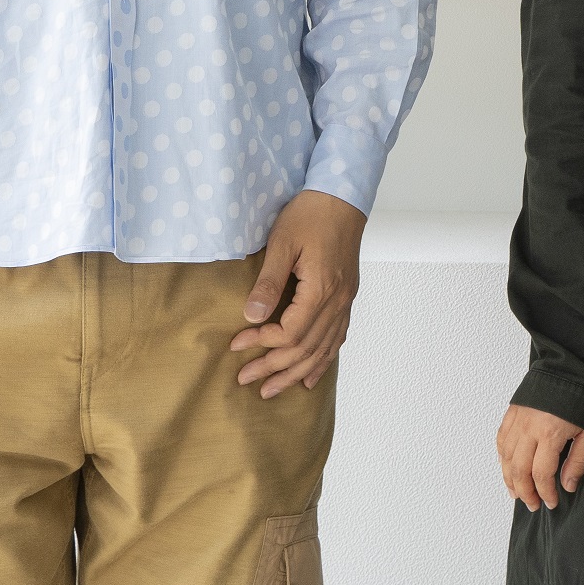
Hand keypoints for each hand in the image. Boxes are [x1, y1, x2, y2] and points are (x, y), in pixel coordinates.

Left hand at [231, 189, 366, 395]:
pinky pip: (338, 337)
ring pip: (323, 349)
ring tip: (274, 389)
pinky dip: (323, 360)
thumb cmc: (311, 213)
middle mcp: (337, 301)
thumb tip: (251, 316)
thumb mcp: (283, 242)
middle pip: (306, 348)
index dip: (262, 343)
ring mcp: (345, 300)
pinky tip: (311, 376)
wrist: (343, 196)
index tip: (237, 344)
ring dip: (297, 372)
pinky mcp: (347, 296)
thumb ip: (269, 282)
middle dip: (275, 368)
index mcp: (321, 289)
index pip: (290, 332)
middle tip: (247, 379)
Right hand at [499, 403, 583, 510]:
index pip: (541, 474)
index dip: (545, 493)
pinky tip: (507, 467)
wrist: (572, 366)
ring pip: (506, 457)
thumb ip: (578, 461)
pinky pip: (501, 439)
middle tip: (533, 504)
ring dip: (510, 478)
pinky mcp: (513, 411)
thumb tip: (567, 486)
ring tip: (517, 493)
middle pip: (519, 470)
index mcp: (549, 434)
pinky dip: (502, 457)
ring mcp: (518, 418)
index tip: (551, 503)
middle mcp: (528, 428)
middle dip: (525, 492)